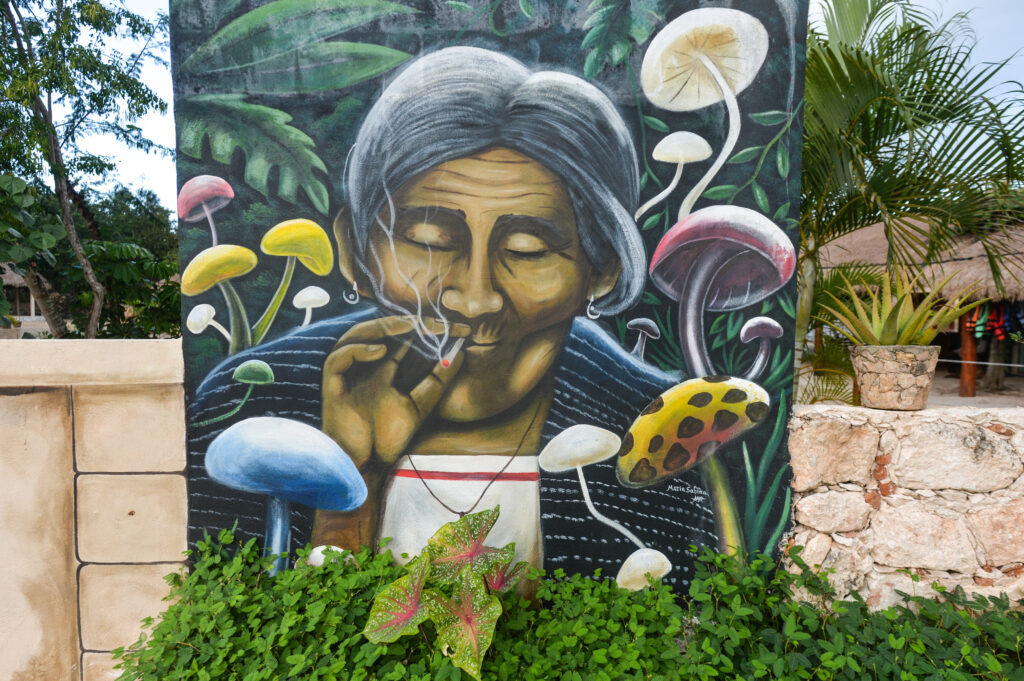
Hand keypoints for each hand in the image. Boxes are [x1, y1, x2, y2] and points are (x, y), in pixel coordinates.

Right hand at [322, 315, 468, 465]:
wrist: (367, 466)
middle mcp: (364, 367)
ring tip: (408, 326)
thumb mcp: (421, 404)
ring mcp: (347, 375)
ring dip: (381, 328)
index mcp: (383, 370)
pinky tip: (381, 352)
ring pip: (356, 336)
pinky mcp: (332, 386)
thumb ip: (438, 380)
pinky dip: (358, 350)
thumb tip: (461, 352)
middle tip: (436, 322)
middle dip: (408, 322)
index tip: (456, 329)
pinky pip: (338, 358)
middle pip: (380, 331)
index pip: (403, 339)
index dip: (426, 330)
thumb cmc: (388, 439)